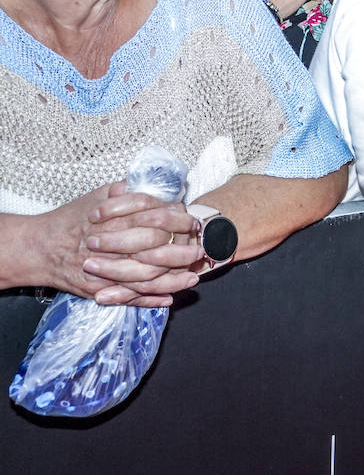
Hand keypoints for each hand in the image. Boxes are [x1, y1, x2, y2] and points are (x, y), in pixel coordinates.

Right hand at [36, 183, 201, 306]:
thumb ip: (126, 190)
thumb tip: (154, 186)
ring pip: (146, 279)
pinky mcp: (99, 290)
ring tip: (192, 278)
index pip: (157, 220)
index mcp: (116, 221)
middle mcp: (113, 248)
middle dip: (182, 252)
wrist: (39, 246)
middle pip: (156, 250)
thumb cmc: (70, 219)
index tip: (194, 223)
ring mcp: (106, 272)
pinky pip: (128, 298)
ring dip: (172, 280)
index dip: (179, 222)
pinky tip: (168, 298)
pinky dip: (149, 300)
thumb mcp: (97, 196)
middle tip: (200, 252)